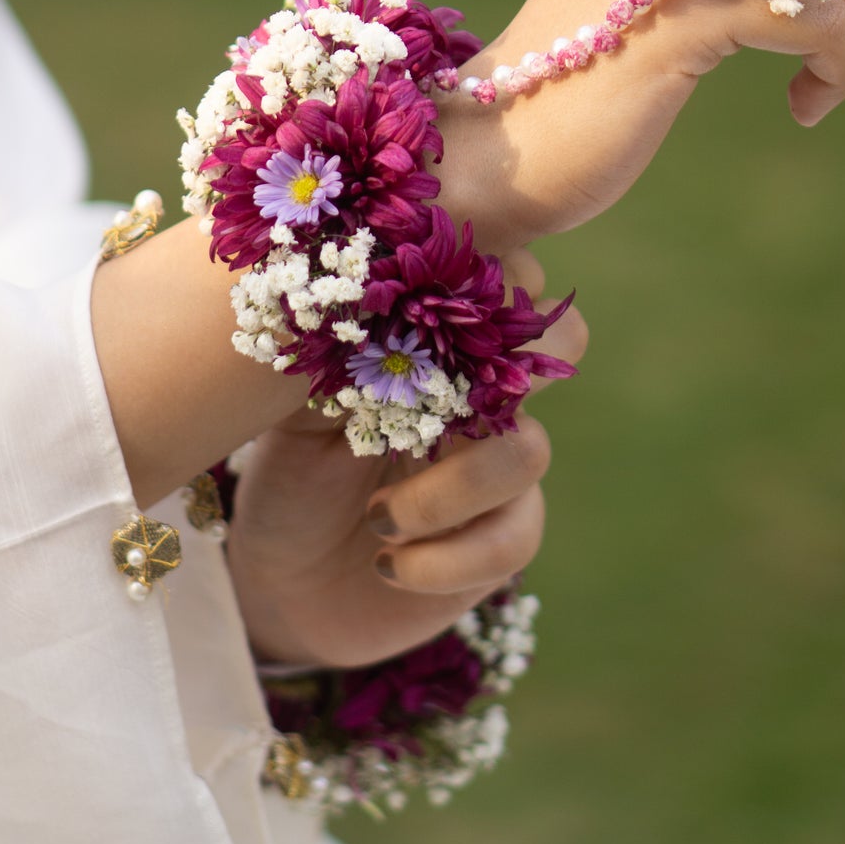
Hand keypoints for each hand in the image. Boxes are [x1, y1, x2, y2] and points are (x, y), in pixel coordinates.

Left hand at [225, 251, 587, 668]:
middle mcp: (488, 389)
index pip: (507, 270)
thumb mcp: (290, 397)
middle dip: (505, 366)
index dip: (495, 271)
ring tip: (376, 519)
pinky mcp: (505, 536)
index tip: (430, 295)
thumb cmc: (289, 465)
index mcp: (444, 335)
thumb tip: (349, 293)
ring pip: (530, 451)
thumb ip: (331, 344)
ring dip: (446, 491)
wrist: (282, 573)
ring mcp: (503, 462)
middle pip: (563, 341)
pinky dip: (444, 558)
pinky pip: (516, 537)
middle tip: (428, 401)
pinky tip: (388, 563)